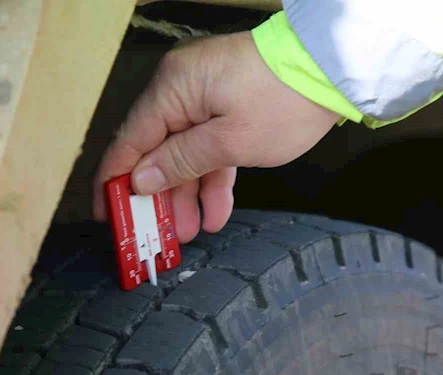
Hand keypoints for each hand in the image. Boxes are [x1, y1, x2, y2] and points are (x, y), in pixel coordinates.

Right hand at [93, 31, 339, 241]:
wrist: (333, 71)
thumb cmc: (286, 98)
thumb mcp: (230, 143)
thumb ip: (180, 163)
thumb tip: (140, 180)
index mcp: (172, 90)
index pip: (127, 142)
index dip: (113, 183)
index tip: (108, 215)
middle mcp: (181, 89)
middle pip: (154, 151)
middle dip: (157, 198)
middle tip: (155, 235)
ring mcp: (205, 97)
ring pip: (183, 154)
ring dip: (186, 194)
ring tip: (187, 232)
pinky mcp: (226, 106)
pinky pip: (209, 146)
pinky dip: (211, 177)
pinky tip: (214, 211)